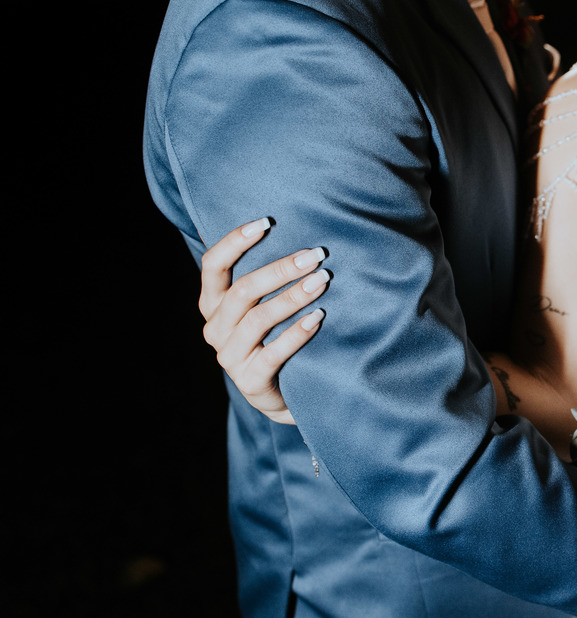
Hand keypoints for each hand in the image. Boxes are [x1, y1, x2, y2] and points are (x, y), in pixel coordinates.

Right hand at [199, 218, 328, 423]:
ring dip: (292, 297)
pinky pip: (273, 353)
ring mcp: (230, 357)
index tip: (266, 222)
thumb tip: (304, 239)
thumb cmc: (277, 337)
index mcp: (212, 304)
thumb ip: (269, 279)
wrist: (283, 395)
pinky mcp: (250, 381)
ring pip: (257, 319)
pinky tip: (318, 318)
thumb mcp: (264, 307)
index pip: (213, 266)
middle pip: (242, 291)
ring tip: (322, 281)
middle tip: (315, 255)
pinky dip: (297, 334)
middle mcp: (215, 329)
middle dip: (280, 269)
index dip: (235, 242)